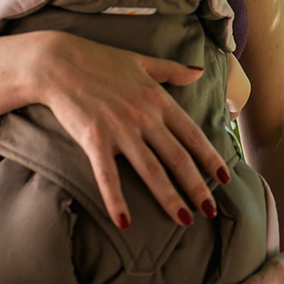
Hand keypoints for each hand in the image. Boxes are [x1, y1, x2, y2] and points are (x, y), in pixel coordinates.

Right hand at [38, 32, 231, 230]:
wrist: (58, 62)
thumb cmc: (100, 60)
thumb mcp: (143, 62)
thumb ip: (173, 71)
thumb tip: (199, 72)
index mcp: (158, 100)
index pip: (192, 135)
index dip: (210, 158)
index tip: (225, 178)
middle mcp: (144, 117)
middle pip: (177, 158)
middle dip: (197, 187)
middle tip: (211, 211)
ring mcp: (120, 129)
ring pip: (151, 170)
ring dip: (170, 198)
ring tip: (185, 220)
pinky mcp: (94, 139)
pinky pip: (108, 175)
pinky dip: (116, 200)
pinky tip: (125, 223)